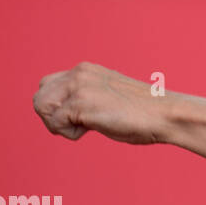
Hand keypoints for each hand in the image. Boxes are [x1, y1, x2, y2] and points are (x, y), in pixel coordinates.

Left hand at [33, 62, 167, 144]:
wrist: (165, 114)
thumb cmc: (141, 113)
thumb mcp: (106, 96)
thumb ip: (85, 97)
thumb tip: (63, 113)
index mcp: (85, 70)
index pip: (48, 86)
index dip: (57, 107)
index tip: (79, 117)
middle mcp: (79, 73)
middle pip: (40, 98)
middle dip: (52, 117)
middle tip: (78, 125)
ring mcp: (80, 87)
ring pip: (42, 108)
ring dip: (58, 125)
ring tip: (84, 128)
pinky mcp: (82, 103)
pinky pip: (55, 123)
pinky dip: (70, 134)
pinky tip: (92, 130)